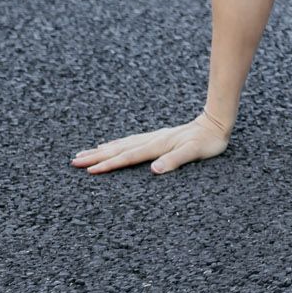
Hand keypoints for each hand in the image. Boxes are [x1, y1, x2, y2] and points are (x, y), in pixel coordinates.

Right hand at [70, 112, 229, 175]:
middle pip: (119, 148)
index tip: (89, 171)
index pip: (128, 157)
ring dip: (103, 149)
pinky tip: (111, 145)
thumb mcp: (196, 152)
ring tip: (85, 153)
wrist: (217, 122)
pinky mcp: (158, 137)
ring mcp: (154, 137)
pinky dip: (116, 144)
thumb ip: (176, 160)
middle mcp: (152, 140)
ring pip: (122, 143)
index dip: (108, 164)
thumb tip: (155, 169)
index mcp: (158, 145)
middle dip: (96, 156)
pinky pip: (131, 141)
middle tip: (74, 161)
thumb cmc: (209, 141)